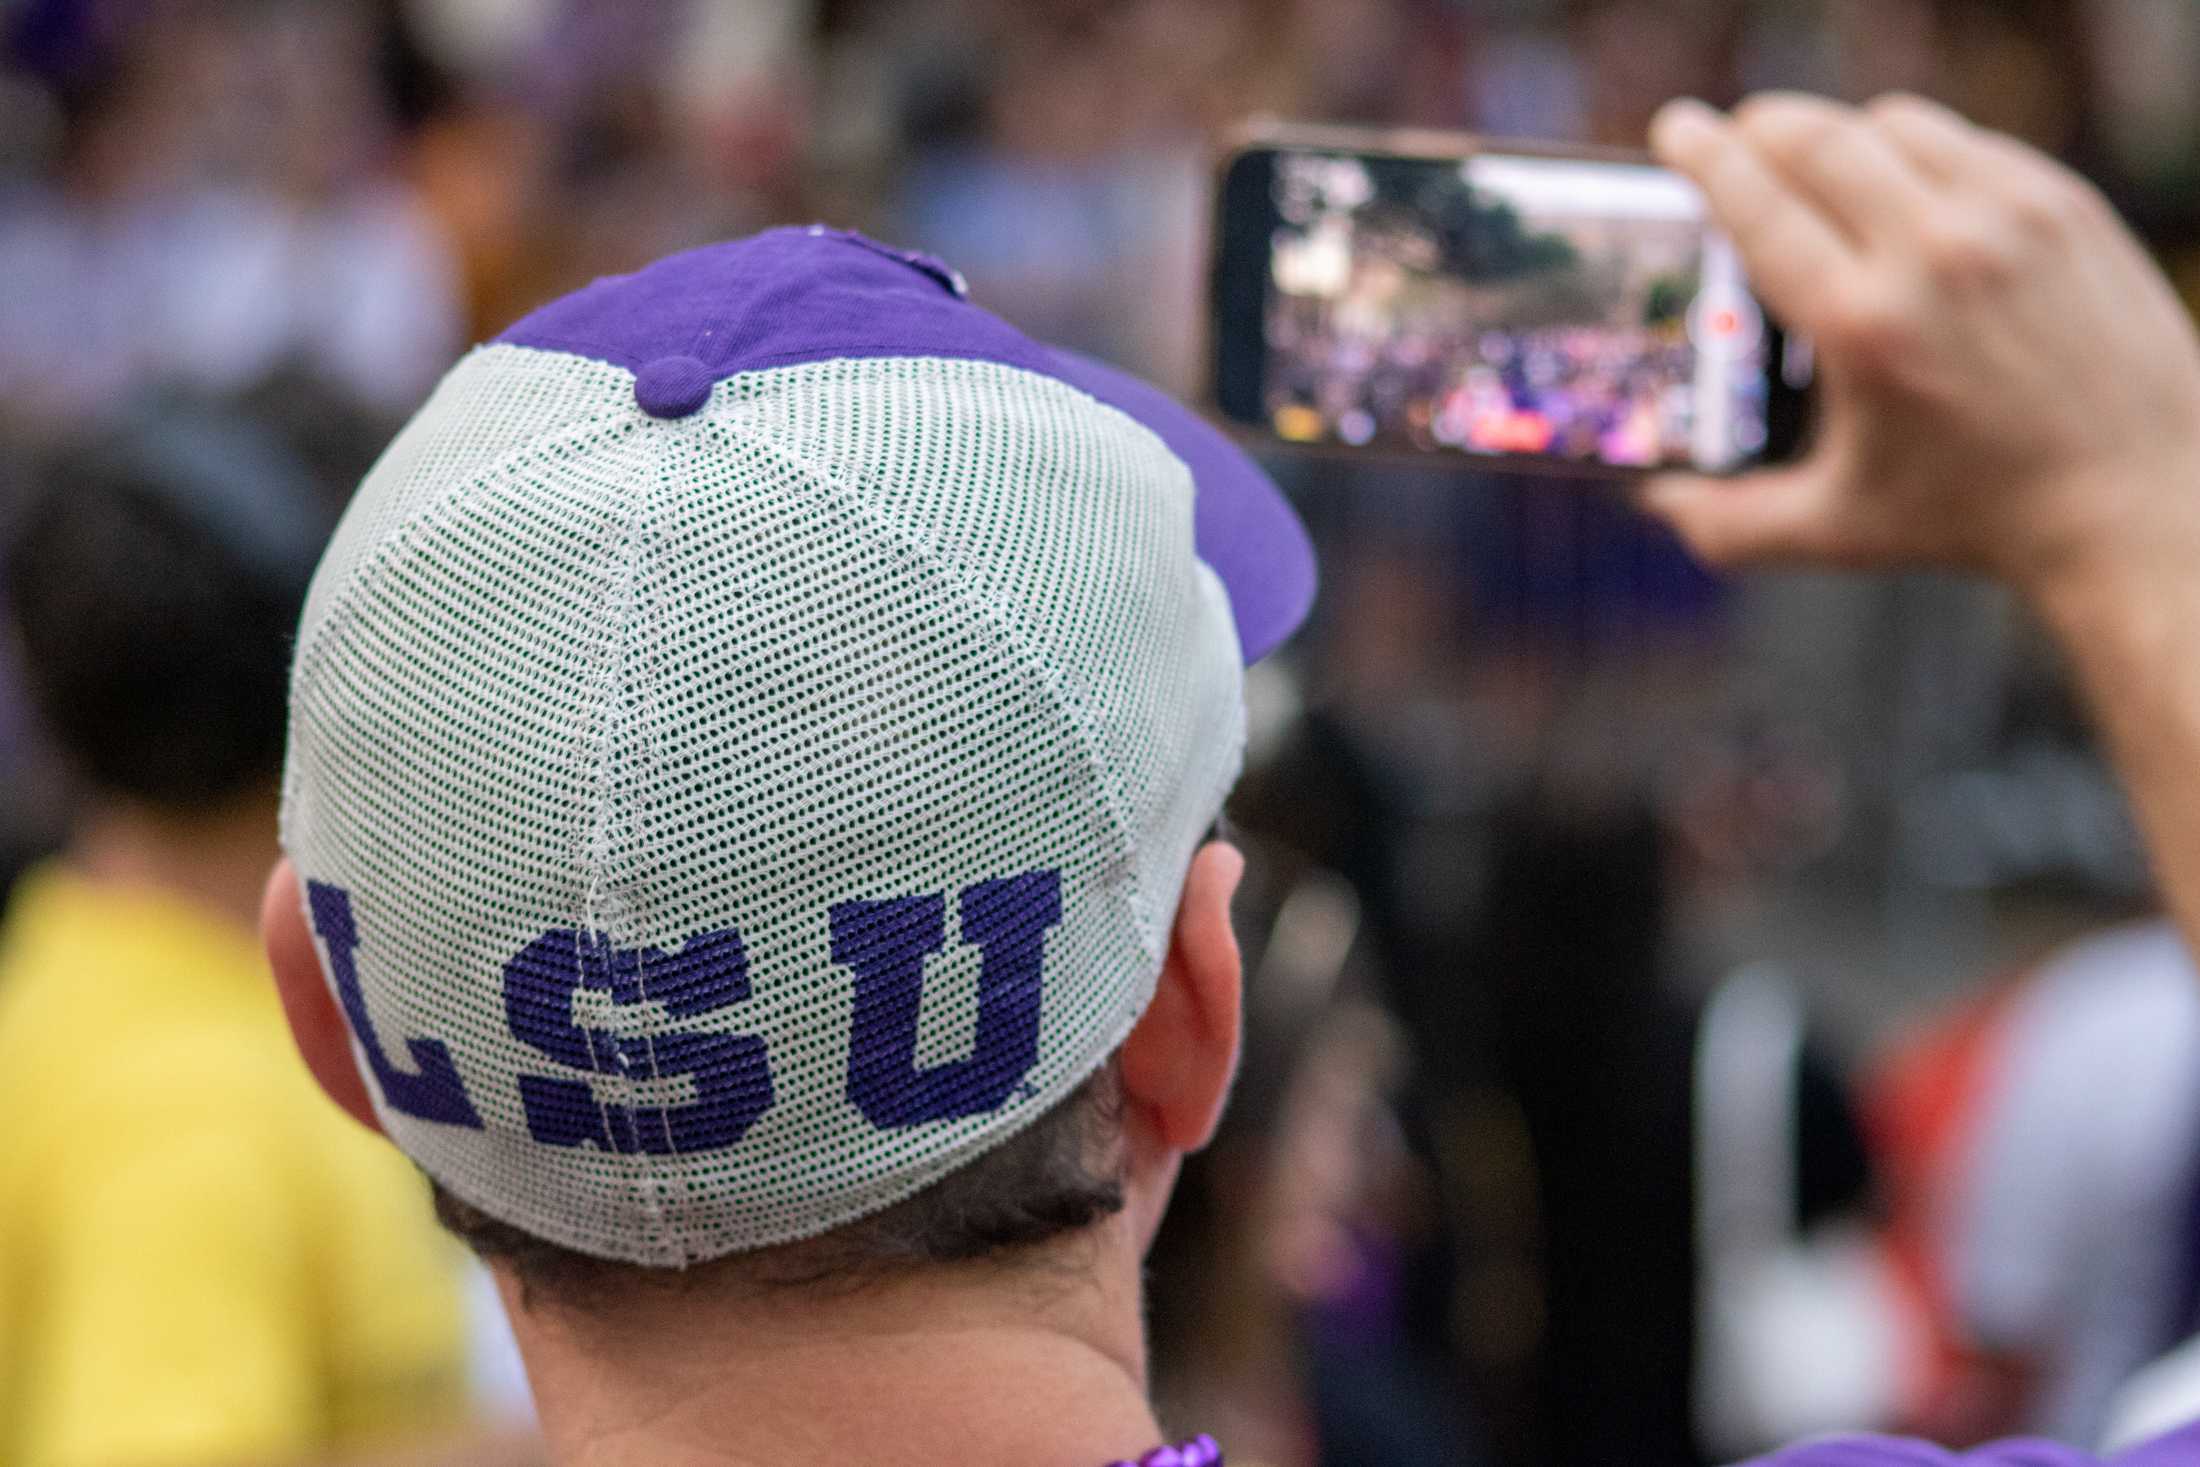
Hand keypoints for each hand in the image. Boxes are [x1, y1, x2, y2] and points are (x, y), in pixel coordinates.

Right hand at [1643, 92, 2199, 595]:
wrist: (2136, 496)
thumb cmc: (1978, 515)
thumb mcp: (1838, 530)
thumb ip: (1729, 523)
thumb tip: (1653, 502)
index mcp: (1862, 326)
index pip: (1757, 201)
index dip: (1702, 153)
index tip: (1675, 130)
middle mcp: (1933, 254)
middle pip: (1815, 137)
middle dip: (1757, 126)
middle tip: (1732, 137)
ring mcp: (2007, 217)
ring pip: (1890, 123)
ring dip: (1838, 135)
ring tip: (1818, 166)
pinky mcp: (2061, 204)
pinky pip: (1964, 140)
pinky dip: (1915, 151)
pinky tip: (1903, 190)